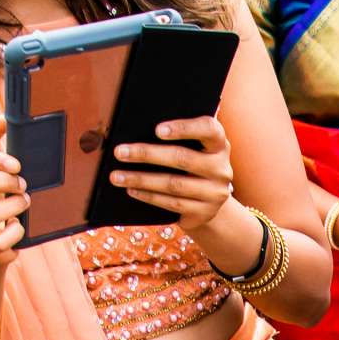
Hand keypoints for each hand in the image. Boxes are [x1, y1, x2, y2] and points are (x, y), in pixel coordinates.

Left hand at [108, 113, 235, 232]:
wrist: (208, 201)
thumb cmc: (192, 164)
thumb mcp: (194, 147)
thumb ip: (179, 136)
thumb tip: (135, 127)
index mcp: (219, 144)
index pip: (208, 129)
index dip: (184, 128)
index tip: (157, 130)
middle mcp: (221, 169)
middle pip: (182, 158)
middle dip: (147, 154)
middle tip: (120, 152)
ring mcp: (215, 193)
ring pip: (174, 184)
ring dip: (141, 179)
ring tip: (117, 176)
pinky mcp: (204, 213)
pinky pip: (172, 204)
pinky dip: (149, 196)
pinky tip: (132, 190)